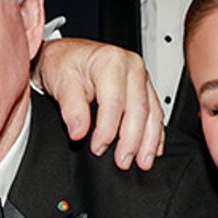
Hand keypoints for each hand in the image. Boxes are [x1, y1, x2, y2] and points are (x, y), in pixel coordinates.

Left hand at [34, 39, 165, 168]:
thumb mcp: (62, 82)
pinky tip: (154, 149)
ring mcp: (141, 77)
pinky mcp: (145, 88)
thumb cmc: (64, 64)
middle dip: (132, 140)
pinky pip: (156, 112)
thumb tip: (79, 132)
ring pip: (152, 113)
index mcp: (111, 61)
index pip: (114, 102)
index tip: (98, 148)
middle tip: (123, 161)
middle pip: (138, 109)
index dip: (107, 129)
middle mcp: (131, 66)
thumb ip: (72, 108)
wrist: (66, 55)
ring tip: (142, 162)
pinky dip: (156, 134)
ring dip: (149, 141)